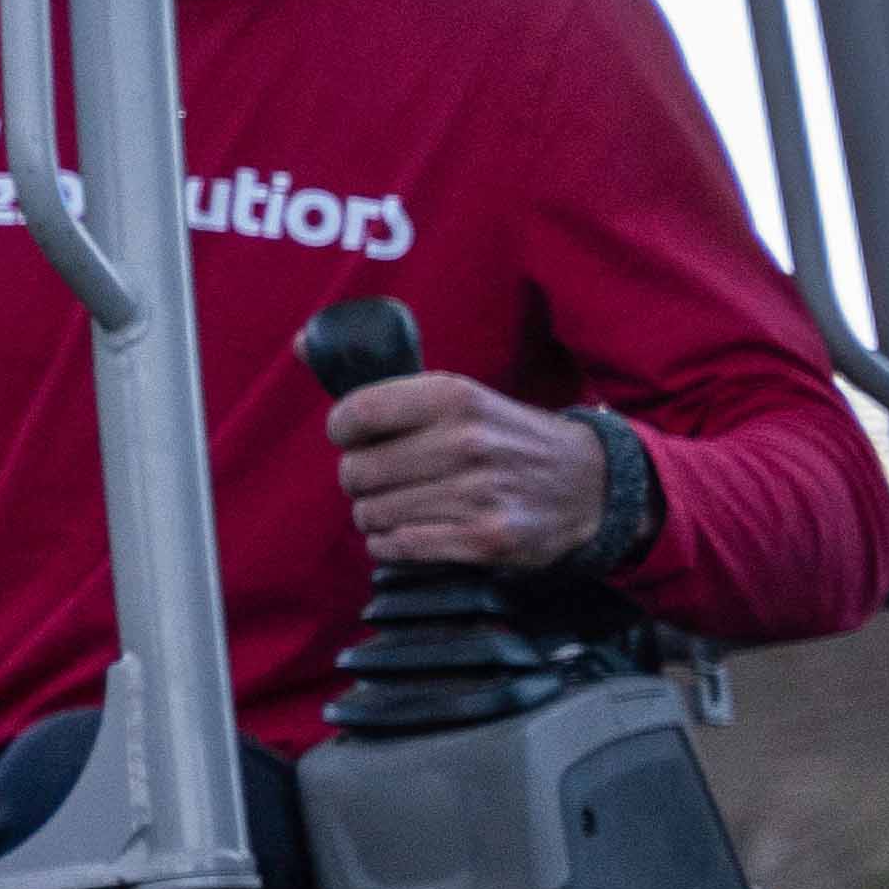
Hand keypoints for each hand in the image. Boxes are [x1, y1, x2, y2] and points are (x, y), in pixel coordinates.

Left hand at [331, 369, 616, 570]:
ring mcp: (478, 492)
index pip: (356, 413)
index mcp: (453, 396)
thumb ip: (383, 384)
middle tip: (384, 479)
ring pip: (373, 514)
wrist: (589, 485)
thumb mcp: (459, 397)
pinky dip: (393, 544)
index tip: (357, 438)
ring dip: (376, 516)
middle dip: (359, 481)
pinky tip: (410, 533)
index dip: (344, 432)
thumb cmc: (505, 438)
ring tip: (402, 506)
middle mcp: (466, 441)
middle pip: (357, 472)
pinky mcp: (486, 538)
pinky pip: (401, 546)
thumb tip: (299, 342)